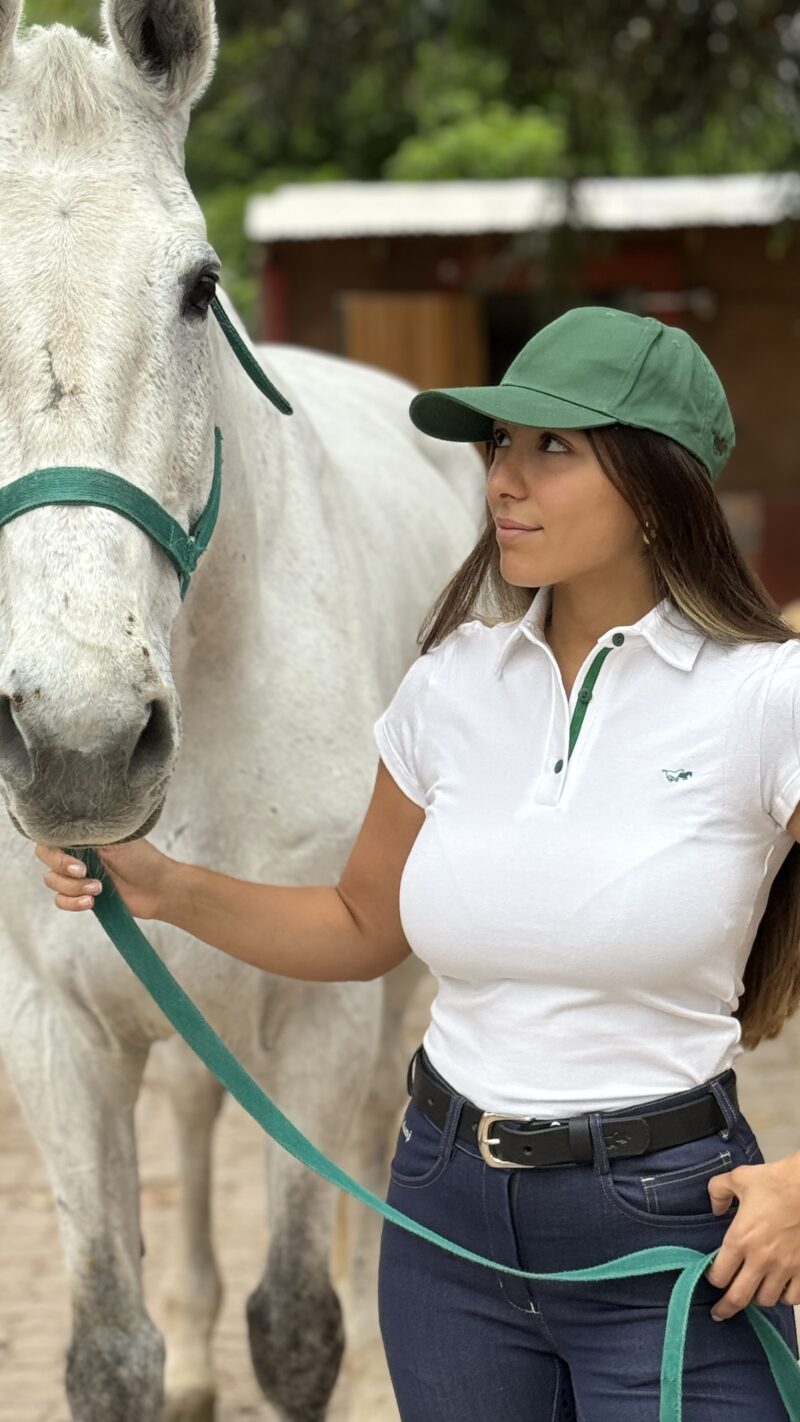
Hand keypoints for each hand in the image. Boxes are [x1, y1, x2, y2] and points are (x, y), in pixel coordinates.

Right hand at [35, 840, 173, 920]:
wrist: (159, 889)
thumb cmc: (142, 859)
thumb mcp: (116, 839)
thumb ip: (88, 834)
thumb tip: (66, 830)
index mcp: (84, 834)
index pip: (52, 835)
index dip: (56, 850)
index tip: (76, 860)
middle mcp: (77, 851)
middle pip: (46, 858)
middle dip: (62, 869)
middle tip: (85, 872)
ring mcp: (78, 875)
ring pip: (52, 881)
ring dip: (73, 888)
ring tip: (99, 889)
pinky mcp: (81, 895)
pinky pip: (61, 900)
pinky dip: (72, 903)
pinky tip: (92, 902)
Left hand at [704, 1153, 799, 1319]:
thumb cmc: (775, 1181)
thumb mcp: (737, 1178)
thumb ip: (718, 1191)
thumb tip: (715, 1209)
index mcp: (740, 1239)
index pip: (719, 1275)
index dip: (713, 1279)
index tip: (713, 1278)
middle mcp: (760, 1259)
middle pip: (739, 1297)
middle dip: (726, 1308)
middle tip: (720, 1313)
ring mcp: (784, 1267)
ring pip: (766, 1300)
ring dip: (757, 1298)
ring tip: (753, 1292)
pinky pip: (792, 1297)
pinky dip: (784, 1296)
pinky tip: (780, 1289)